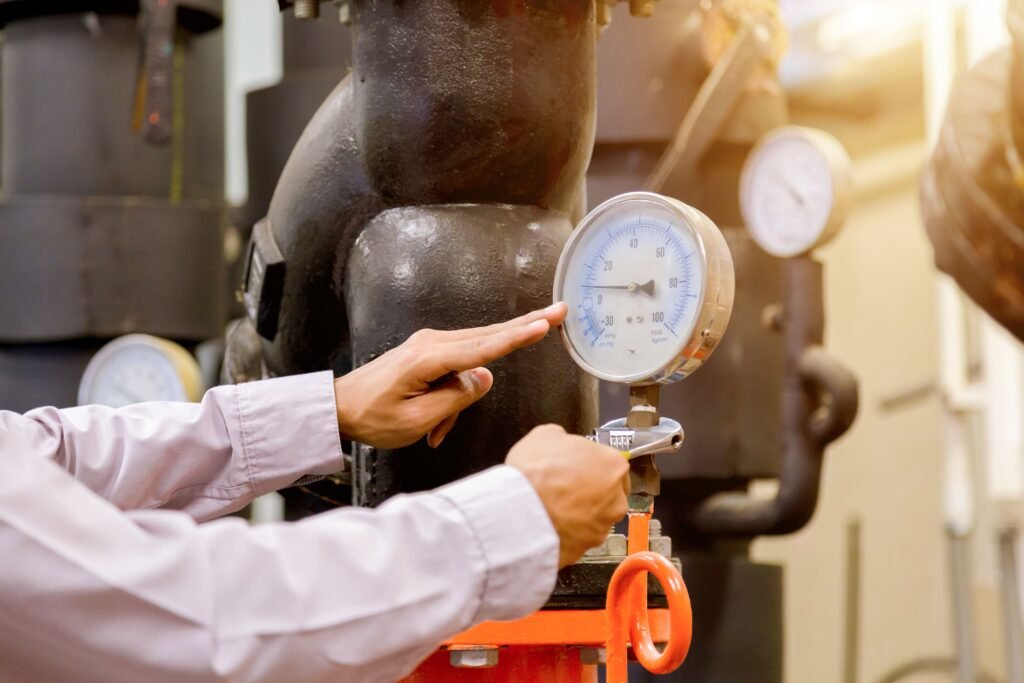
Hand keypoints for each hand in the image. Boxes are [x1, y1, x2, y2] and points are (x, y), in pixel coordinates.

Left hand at [333, 303, 568, 448]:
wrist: (339, 408)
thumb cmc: (372, 417)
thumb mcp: (416, 421)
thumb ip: (456, 398)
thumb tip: (485, 377)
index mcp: (430, 358)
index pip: (485, 347)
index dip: (519, 336)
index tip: (545, 323)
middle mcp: (432, 343)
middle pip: (488, 337)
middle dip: (523, 328)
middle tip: (558, 312)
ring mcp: (429, 346)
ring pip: (470, 363)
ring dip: (462, 399)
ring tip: (436, 430)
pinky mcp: (426, 354)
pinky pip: (455, 371)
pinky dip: (451, 399)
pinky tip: (434, 424)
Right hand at [506, 425, 629, 567]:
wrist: (521, 511)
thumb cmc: (536, 473)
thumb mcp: (544, 436)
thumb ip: (563, 439)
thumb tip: (561, 441)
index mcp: (612, 465)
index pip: (610, 463)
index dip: (590, 464)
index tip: (577, 467)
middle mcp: (615, 498)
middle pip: (608, 493)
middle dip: (590, 491)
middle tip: (565, 487)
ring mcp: (602, 526)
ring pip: (595, 518)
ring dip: (579, 513)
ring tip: (553, 507)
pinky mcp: (586, 548)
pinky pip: (578, 538)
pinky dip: (567, 533)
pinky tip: (549, 524)